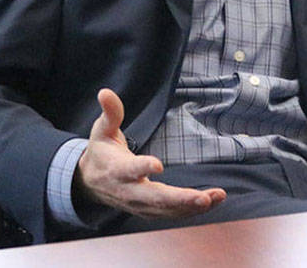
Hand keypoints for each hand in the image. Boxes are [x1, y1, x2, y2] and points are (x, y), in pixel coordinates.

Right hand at [74, 88, 226, 217]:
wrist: (90, 184)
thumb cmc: (101, 152)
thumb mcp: (102, 130)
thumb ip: (110, 113)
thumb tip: (105, 92)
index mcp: (117, 170)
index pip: (130, 170)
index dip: (143, 167)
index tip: (158, 164)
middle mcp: (129, 191)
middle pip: (155, 198)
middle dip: (180, 199)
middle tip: (203, 198)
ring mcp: (140, 205)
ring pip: (167, 210)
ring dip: (193, 206)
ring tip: (217, 197)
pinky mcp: (149, 211)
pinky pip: (172, 214)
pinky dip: (192, 211)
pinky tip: (213, 201)